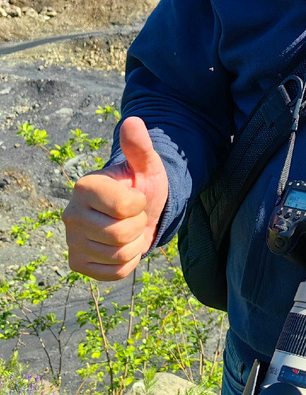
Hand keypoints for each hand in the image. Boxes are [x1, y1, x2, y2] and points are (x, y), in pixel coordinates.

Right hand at [63, 117, 167, 279]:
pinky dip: (128, 262)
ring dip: (135, 244)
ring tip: (128, 229)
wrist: (137, 212)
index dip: (140, 204)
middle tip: (133, 216)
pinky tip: (122, 247)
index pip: (126, 207)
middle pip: (122, 234)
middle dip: (139, 225)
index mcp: (84, 187)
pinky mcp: (77, 264)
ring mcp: (71, 241)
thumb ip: (140, 146)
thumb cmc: (141, 185)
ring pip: (120, 254)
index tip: (136, 198)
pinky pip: (115, 272)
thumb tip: (132, 122)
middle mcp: (70, 214)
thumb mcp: (146, 165)